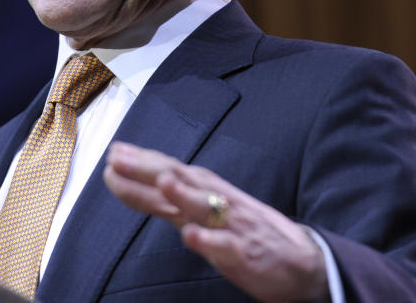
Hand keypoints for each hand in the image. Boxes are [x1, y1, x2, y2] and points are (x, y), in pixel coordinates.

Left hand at [103, 141, 327, 302]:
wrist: (303, 262)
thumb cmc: (247, 232)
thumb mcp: (207, 212)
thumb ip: (171, 201)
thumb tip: (136, 182)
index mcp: (205, 193)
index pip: (169, 171)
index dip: (141, 163)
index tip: (112, 152)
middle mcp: (217, 203)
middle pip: (180, 181)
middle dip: (149, 170)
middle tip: (119, 159)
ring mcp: (232, 227)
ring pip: (205, 208)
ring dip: (184, 195)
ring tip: (162, 183)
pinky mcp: (246, 254)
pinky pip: (226, 248)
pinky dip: (209, 242)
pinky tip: (191, 237)